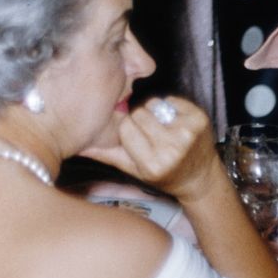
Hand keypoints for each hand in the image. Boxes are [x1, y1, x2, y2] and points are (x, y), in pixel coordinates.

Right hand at [81, 96, 219, 203]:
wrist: (200, 178)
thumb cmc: (164, 174)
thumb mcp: (134, 170)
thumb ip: (107, 154)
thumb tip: (78, 145)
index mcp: (152, 164)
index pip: (126, 127)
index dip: (128, 130)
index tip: (136, 139)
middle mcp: (171, 149)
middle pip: (139, 113)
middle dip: (141, 121)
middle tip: (152, 135)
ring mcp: (188, 133)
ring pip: (154, 104)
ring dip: (155, 113)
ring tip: (163, 129)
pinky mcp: (200, 119)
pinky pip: (172, 100)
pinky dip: (171, 108)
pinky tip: (176, 123)